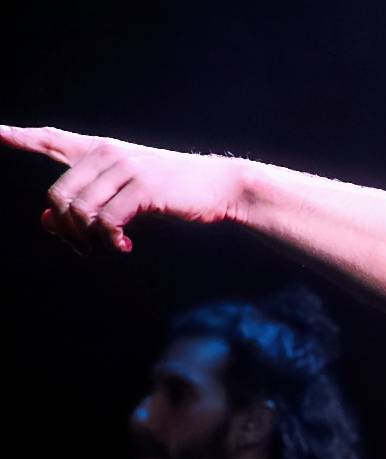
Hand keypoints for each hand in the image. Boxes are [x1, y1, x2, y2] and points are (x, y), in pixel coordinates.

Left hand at [0, 125, 244, 254]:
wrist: (219, 188)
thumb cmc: (173, 195)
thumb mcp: (125, 202)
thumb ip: (86, 210)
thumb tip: (44, 222)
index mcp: (102, 152)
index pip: (53, 140)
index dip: (19, 136)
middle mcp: (108, 153)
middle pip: (58, 196)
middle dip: (67, 229)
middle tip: (85, 248)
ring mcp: (125, 168)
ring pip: (79, 211)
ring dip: (89, 239)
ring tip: (110, 246)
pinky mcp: (141, 187)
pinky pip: (106, 221)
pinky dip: (111, 240)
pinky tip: (125, 246)